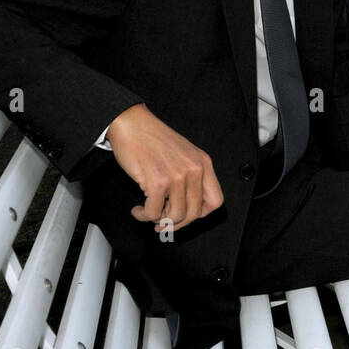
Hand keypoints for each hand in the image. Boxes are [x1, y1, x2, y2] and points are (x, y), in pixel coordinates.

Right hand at [106, 104, 223, 232]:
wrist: (132, 124)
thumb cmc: (154, 139)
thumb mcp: (184, 154)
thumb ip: (191, 177)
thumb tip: (187, 208)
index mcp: (203, 163)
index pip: (215, 201)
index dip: (200, 214)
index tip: (186, 215)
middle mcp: (194, 170)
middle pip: (194, 214)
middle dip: (176, 223)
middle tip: (163, 222)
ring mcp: (177, 176)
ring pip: (175, 216)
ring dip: (159, 221)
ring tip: (149, 213)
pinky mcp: (157, 181)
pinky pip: (154, 212)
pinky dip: (143, 215)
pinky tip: (139, 209)